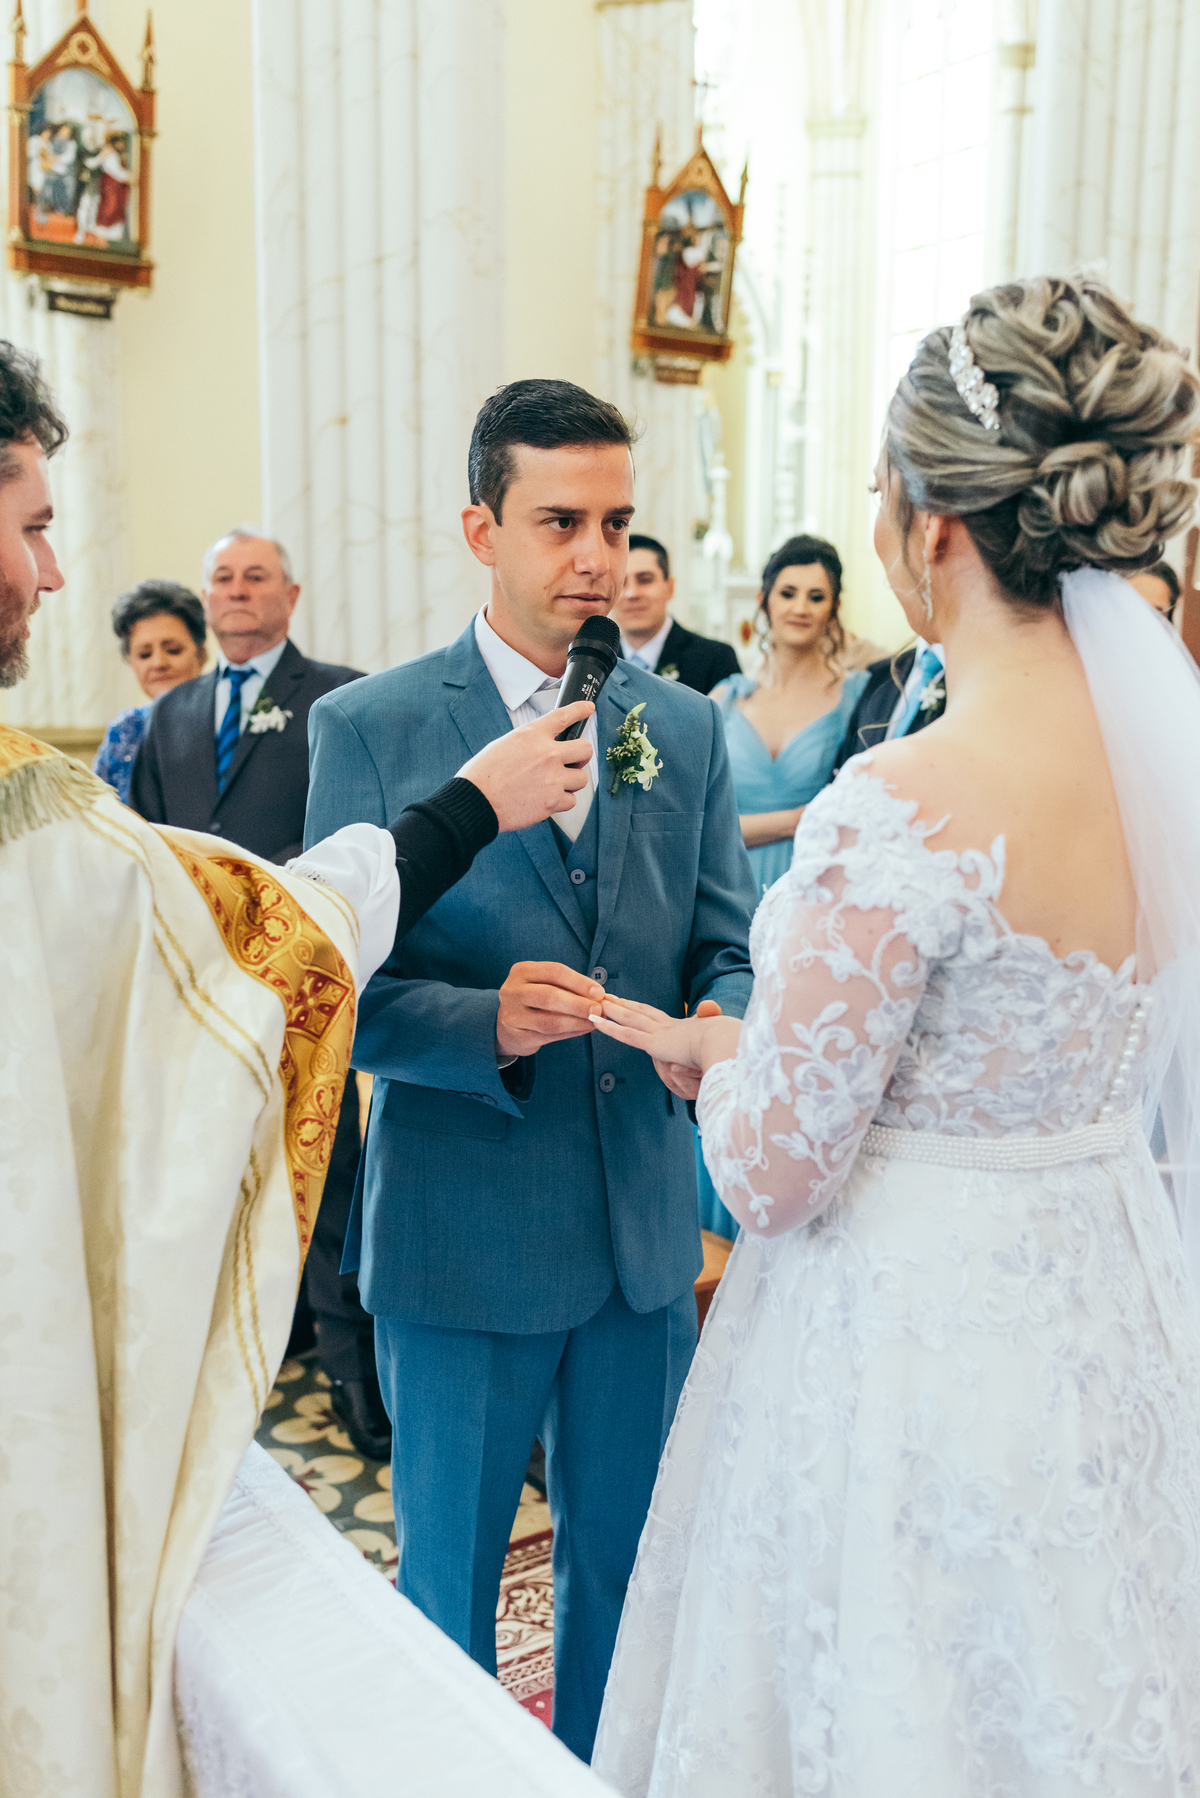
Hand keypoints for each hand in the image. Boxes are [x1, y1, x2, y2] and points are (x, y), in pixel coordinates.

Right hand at [460, 704, 593, 832]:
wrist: (476, 801)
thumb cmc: (483, 775)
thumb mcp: (504, 745)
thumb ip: (529, 744)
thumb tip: (544, 749)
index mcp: (531, 735)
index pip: (563, 716)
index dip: (579, 710)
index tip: (588, 708)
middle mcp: (546, 754)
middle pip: (585, 749)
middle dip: (581, 757)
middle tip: (571, 763)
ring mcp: (552, 778)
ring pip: (581, 778)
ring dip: (570, 782)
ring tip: (553, 786)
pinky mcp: (553, 801)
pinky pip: (571, 800)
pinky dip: (562, 802)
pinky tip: (547, 800)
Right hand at [496, 960, 605, 1058]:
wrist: (508, 1025)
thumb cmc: (535, 1000)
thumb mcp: (547, 985)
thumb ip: (572, 988)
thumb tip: (604, 997)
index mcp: (522, 971)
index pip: (554, 972)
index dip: (579, 982)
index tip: (599, 992)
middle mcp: (513, 991)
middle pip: (549, 996)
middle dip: (578, 1004)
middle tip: (598, 1010)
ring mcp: (513, 1015)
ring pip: (550, 1021)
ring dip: (577, 1022)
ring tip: (595, 1022)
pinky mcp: (518, 1036)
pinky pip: (550, 1036)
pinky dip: (571, 1033)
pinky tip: (584, 1029)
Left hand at [589, 997, 740, 1101]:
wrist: (732, 1046)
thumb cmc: (736, 1050)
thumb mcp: (728, 1048)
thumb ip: (721, 1050)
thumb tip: (727, 1052)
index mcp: (688, 1029)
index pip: (660, 1017)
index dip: (644, 1010)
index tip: (633, 1004)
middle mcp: (673, 1027)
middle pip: (642, 1012)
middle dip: (625, 1004)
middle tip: (608, 996)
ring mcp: (663, 1034)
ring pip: (631, 1018)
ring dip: (612, 1010)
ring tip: (596, 1002)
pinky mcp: (656, 1044)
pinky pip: (627, 1035)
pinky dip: (609, 1027)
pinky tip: (594, 1020)